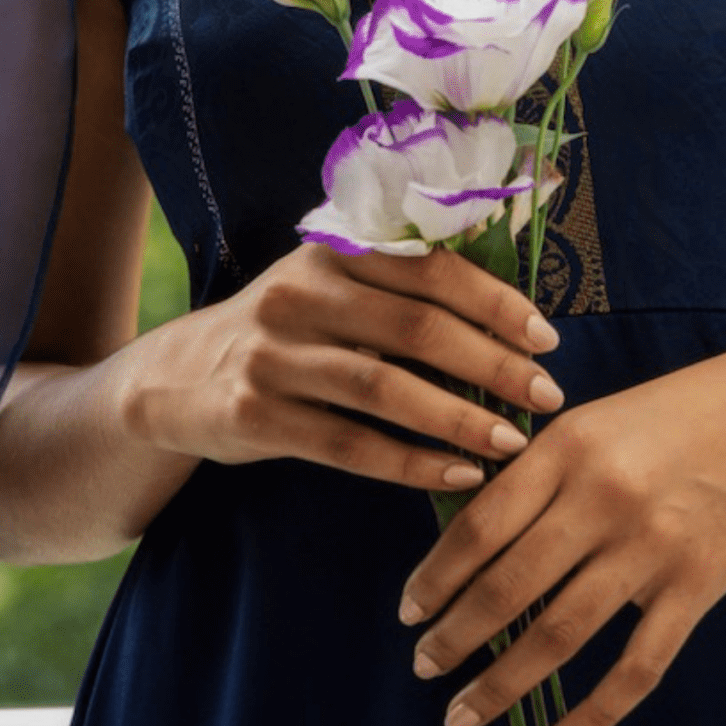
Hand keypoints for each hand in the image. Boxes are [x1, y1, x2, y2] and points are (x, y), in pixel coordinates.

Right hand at [122, 241, 566, 490]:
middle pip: (414, 328)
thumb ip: (402, 283)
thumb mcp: (332, 285)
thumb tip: (515, 305)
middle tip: (546, 394)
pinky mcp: (255, 416)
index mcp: (332, 250)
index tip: (547, 338)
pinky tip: (458, 474)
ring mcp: (273, 356)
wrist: (179, 379)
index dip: (495, 303)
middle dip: (491, 363)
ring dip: (457, 418)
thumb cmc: (291, 330)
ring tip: (512, 441)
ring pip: (384, 389)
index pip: (430, 268)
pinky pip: (348, 445)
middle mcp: (300, 295)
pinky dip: (410, 463)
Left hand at [397, 328, 725, 725]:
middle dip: (454, 637)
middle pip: (509, 585)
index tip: (408, 611)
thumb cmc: (684, 409)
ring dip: (501, 684)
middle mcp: (603, 496)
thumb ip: (544, 470)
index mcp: (569, 445)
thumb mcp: (601, 418)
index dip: (436, 576)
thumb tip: (475, 535)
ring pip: (558, 634)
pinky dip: (591, 716)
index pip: (480, 524)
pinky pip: (635, 668)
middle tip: (423, 666)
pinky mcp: (697, 586)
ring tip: (461, 714)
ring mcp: (652, 546)